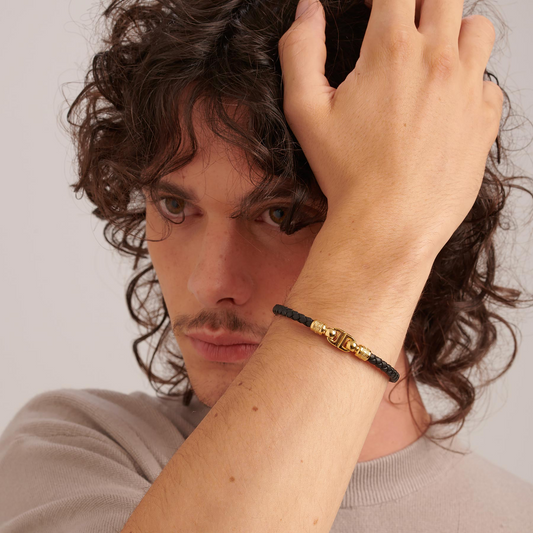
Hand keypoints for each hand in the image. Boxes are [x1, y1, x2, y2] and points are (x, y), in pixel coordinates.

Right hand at [278, 0, 502, 257]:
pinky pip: (488, 82)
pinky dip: (470, 83)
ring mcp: (467, 89)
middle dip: (421, 3)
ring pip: (478, 29)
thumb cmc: (348, 174)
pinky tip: (445, 105)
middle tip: (403, 27)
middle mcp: (438, 60)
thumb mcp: (305, 112)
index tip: (373, 8)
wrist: (389, 224)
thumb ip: (300, 52)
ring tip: (431, 61)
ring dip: (455, 34)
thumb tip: (307, 12)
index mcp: (392, 50)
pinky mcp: (484, 121)